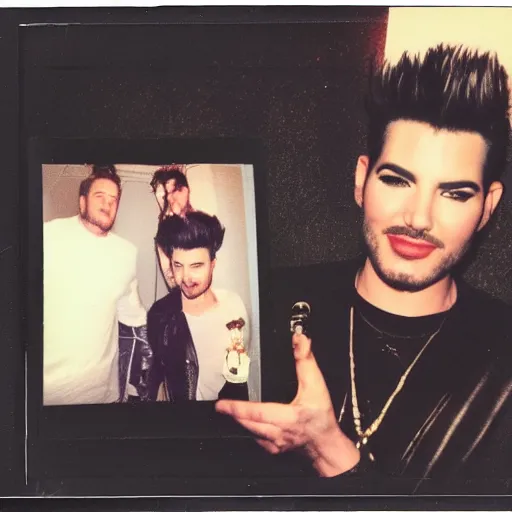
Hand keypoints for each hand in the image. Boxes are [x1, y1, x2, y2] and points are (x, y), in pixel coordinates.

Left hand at [215, 332, 359, 475]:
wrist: (326, 444)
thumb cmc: (321, 416)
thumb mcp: (316, 385)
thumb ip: (306, 360)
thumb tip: (299, 340)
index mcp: (287, 417)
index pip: (257, 413)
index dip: (237, 408)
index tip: (221, 405)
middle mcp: (278, 433)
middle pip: (247, 424)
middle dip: (232, 413)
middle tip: (220, 406)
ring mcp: (273, 444)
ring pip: (249, 432)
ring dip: (238, 420)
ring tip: (228, 410)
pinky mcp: (272, 449)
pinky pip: (254, 438)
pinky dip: (248, 428)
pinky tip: (244, 419)